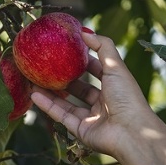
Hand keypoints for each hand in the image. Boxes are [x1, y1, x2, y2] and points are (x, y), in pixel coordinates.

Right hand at [31, 32, 155, 159]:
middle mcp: (103, 103)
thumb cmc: (127, 97)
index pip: (97, 71)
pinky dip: (47, 106)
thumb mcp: (116, 67)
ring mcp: (91, 118)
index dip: (83, 61)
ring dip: (50, 92)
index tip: (67, 50)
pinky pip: (61, 116)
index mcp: (114, 88)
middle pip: (80, 88)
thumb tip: (84, 31)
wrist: (131, 133)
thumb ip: (102, 47)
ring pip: (67, 103)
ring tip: (34, 80)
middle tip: (46, 66)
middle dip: (63, 78)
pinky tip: (34, 94)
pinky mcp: (80, 130)